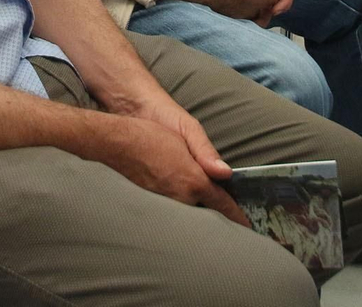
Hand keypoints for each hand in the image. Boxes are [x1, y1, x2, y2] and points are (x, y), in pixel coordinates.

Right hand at [90, 106, 247, 225]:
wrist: (115, 142)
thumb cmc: (151, 134)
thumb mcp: (186, 134)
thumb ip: (208, 155)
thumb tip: (227, 173)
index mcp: (194, 181)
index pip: (222, 205)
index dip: (236, 216)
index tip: (246, 227)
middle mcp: (180, 197)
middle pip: (207, 213)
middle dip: (217, 216)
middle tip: (229, 220)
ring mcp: (165, 203)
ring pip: (190, 213)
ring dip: (198, 212)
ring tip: (207, 212)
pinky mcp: (151, 205)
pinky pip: (174, 211)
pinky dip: (182, 210)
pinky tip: (180, 201)